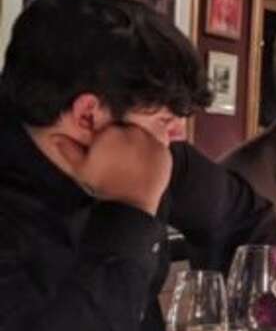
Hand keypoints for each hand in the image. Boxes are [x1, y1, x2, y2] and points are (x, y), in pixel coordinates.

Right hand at [50, 123, 171, 215]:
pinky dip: (154, 152)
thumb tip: (56, 137)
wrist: (129, 203)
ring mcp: (149, 139)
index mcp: (110, 132)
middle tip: (123, 158)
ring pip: (144, 135)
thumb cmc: (105, 185)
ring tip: (135, 162)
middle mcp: (131, 131)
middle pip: (128, 128)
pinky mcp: (164, 150)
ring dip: (141, 144)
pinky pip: (159, 145)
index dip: (110, 139)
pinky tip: (147, 164)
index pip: (111, 127)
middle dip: (126, 140)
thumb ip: (70, 150)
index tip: (110, 150)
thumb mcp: (82, 168)